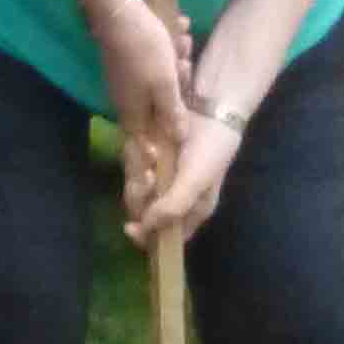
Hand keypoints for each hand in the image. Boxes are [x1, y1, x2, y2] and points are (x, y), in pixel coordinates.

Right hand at [88, 0, 188, 189]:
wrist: (118, 9)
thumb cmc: (144, 52)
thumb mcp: (165, 85)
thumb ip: (172, 114)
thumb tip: (179, 139)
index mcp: (133, 113)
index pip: (145, 142)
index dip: (160, 146)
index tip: (177, 142)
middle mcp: (127, 100)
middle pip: (160, 105)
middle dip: (178, 83)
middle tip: (184, 64)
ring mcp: (128, 78)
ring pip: (162, 78)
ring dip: (177, 59)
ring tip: (182, 40)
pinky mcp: (130, 58)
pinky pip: (156, 60)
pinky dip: (168, 47)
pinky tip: (177, 27)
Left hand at [126, 107, 240, 250]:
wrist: (211, 106)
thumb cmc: (211, 149)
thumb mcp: (196, 181)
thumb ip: (172, 207)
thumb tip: (145, 228)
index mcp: (189, 211)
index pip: (162, 236)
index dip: (146, 235)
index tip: (131, 227)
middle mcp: (171, 197)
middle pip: (142, 211)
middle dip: (141, 195)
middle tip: (149, 175)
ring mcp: (158, 176)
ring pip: (134, 186)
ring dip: (138, 171)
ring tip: (153, 151)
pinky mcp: (148, 155)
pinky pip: (132, 163)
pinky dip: (136, 155)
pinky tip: (148, 142)